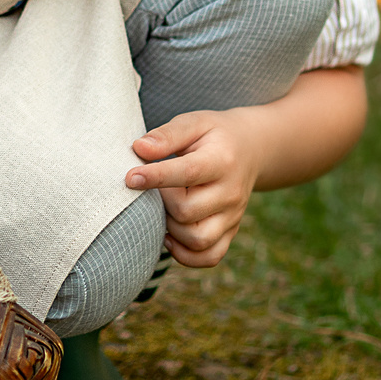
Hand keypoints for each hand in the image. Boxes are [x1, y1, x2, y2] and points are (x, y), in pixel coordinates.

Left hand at [125, 110, 267, 267]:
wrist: (250, 149)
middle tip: (153, 189)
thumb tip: (139, 149)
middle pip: (187, 212)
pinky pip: (209, 256)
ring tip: (162, 210)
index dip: (156, 177)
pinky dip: (185, 254)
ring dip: (171, 230)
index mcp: (222, 160)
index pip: (188, 173)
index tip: (130, 178)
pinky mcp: (231, 232)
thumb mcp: (193, 123)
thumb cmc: (213, 135)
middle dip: (161, 202)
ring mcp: (233, 216)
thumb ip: (166, 135)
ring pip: (197, 240)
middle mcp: (231, 192)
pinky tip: (170, 235)